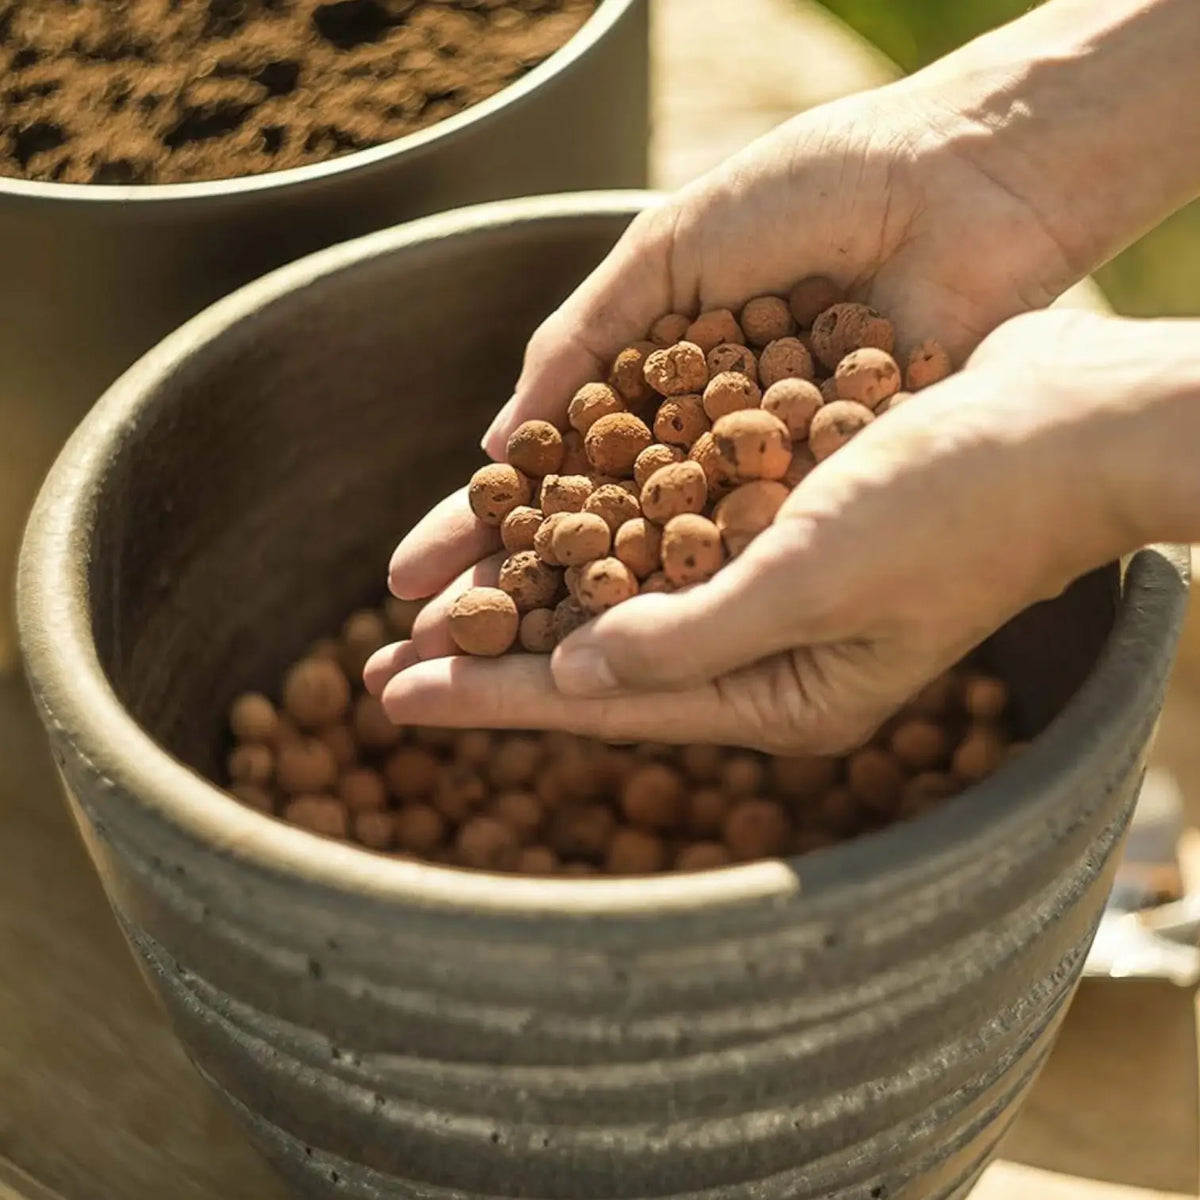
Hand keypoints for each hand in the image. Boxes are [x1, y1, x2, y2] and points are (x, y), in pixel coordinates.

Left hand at [370, 310, 1138, 751]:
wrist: (1058, 421)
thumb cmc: (957, 502)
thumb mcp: (817, 575)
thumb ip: (693, 636)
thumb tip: (571, 679)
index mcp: (781, 694)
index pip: (604, 704)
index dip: (490, 694)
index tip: (393, 689)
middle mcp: (768, 654)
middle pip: (595, 661)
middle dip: (490, 656)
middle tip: (380, 662)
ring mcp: (772, 592)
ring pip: (617, 600)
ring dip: (526, 594)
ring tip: (436, 597)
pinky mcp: (776, 529)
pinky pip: (658, 541)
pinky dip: (589, 538)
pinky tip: (530, 528)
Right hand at [384, 75, 1082, 605]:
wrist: (959, 180)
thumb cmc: (812, 193)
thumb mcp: (672, 251)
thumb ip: (580, 341)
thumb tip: (495, 447)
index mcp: (655, 392)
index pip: (549, 484)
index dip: (479, 534)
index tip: (404, 580)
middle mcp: (704, 458)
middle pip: (591, 551)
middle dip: (507, 608)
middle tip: (418, 660)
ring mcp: (768, 493)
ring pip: (658, 584)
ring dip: (574, 637)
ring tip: (494, 682)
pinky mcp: (836, 507)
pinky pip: (746, 579)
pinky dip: (684, 619)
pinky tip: (609, 666)